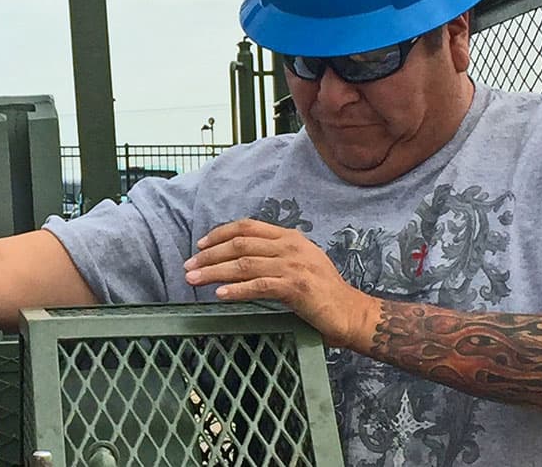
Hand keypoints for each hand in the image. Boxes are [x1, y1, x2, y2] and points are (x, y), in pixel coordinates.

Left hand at [183, 218, 377, 347]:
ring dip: (214, 272)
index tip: (200, 245)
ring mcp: (294, 266)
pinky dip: (235, 290)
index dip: (220, 233)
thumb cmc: (323, 293)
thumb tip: (237, 261)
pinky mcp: (296, 288)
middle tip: (189, 266)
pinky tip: (219, 295)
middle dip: (209, 255)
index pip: (248, 227)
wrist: (352, 314)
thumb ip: (274, 257)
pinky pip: (258, 286)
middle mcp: (291, 247)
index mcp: (291, 237)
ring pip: (244, 264)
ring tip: (193, 280)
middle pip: (240, 244)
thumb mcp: (299, 264)